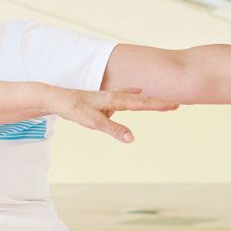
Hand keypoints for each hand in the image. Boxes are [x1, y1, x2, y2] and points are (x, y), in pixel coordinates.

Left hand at [50, 87, 177, 142]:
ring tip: (161, 100)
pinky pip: (123, 96)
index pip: (141, 103)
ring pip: (132, 97)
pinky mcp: (102, 99)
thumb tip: (132, 138)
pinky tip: (134, 91)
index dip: (158, 105)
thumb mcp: (93, 122)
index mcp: (114, 100)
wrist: (56, 98)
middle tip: (175, 104)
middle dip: (157, 102)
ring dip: (147, 99)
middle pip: (140, 99)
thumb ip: (113, 129)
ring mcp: (108, 97)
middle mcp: (113, 96)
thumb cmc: (73, 109)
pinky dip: (132, 95)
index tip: (175, 104)